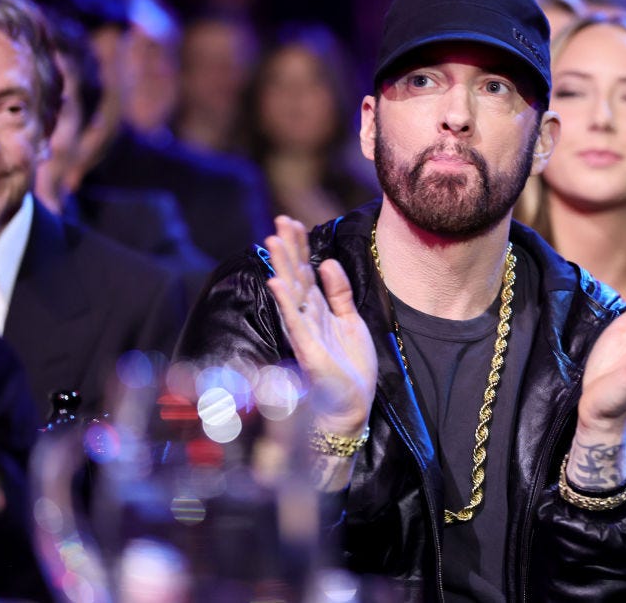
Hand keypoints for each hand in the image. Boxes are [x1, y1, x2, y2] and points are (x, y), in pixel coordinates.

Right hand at [264, 216, 377, 435]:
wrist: (352, 405)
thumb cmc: (350, 367)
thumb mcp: (350, 320)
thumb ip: (339, 292)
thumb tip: (327, 261)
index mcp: (317, 310)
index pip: (305, 271)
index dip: (299, 247)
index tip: (292, 221)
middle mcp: (306, 318)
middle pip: (295, 276)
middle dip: (288, 249)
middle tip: (280, 220)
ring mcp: (305, 333)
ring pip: (291, 293)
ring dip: (282, 267)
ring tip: (273, 241)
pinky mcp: (308, 350)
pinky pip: (295, 322)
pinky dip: (285, 302)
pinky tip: (277, 283)